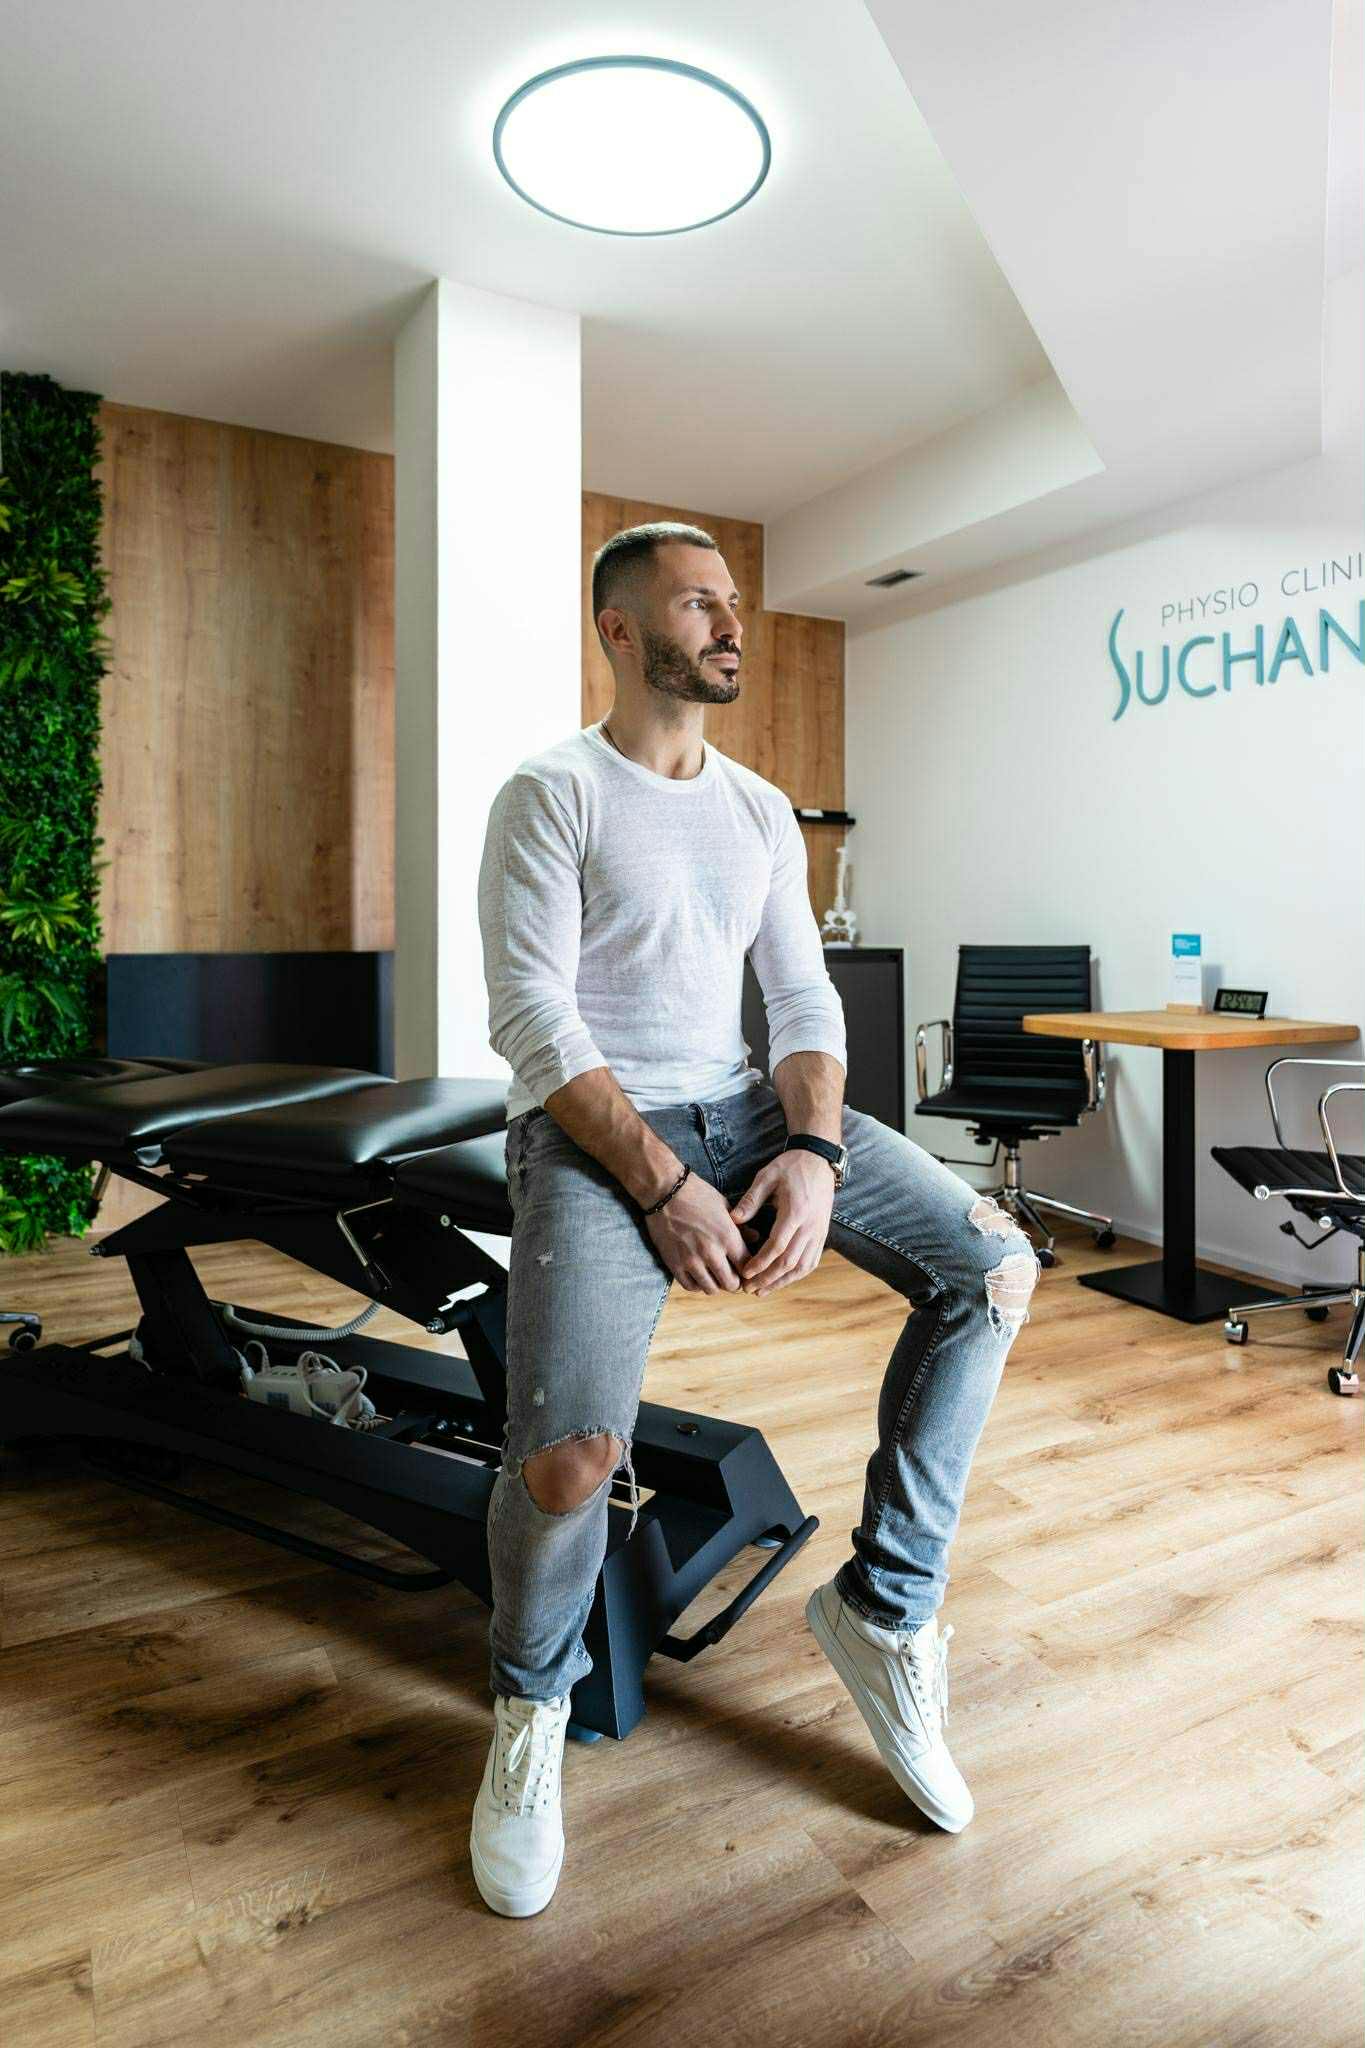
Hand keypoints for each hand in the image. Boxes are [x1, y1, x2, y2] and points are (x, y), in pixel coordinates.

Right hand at [644, 1168, 751, 1293]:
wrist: (664, 1191)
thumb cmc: (697, 1194)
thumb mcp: (724, 1206)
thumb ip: (741, 1226)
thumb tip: (755, 1237)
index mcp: (727, 1237)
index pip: (746, 1267)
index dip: (748, 1270)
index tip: (745, 1269)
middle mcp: (711, 1252)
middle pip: (731, 1284)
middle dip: (734, 1282)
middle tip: (731, 1275)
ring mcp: (691, 1260)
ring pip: (711, 1289)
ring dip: (715, 1284)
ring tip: (714, 1275)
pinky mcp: (674, 1264)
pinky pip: (690, 1286)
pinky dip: (697, 1284)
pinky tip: (699, 1275)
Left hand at [728, 1150, 835, 1296]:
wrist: (819, 1160)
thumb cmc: (791, 1166)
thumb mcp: (767, 1177)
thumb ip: (750, 1200)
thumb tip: (733, 1220)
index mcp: (795, 1212)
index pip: (777, 1246)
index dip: (761, 1263)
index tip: (745, 1272)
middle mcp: (810, 1226)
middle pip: (789, 1262)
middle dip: (768, 1278)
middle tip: (749, 1288)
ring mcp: (819, 1232)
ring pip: (802, 1266)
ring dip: (782, 1281)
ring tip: (763, 1290)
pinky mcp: (823, 1233)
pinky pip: (812, 1261)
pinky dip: (797, 1274)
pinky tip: (783, 1280)